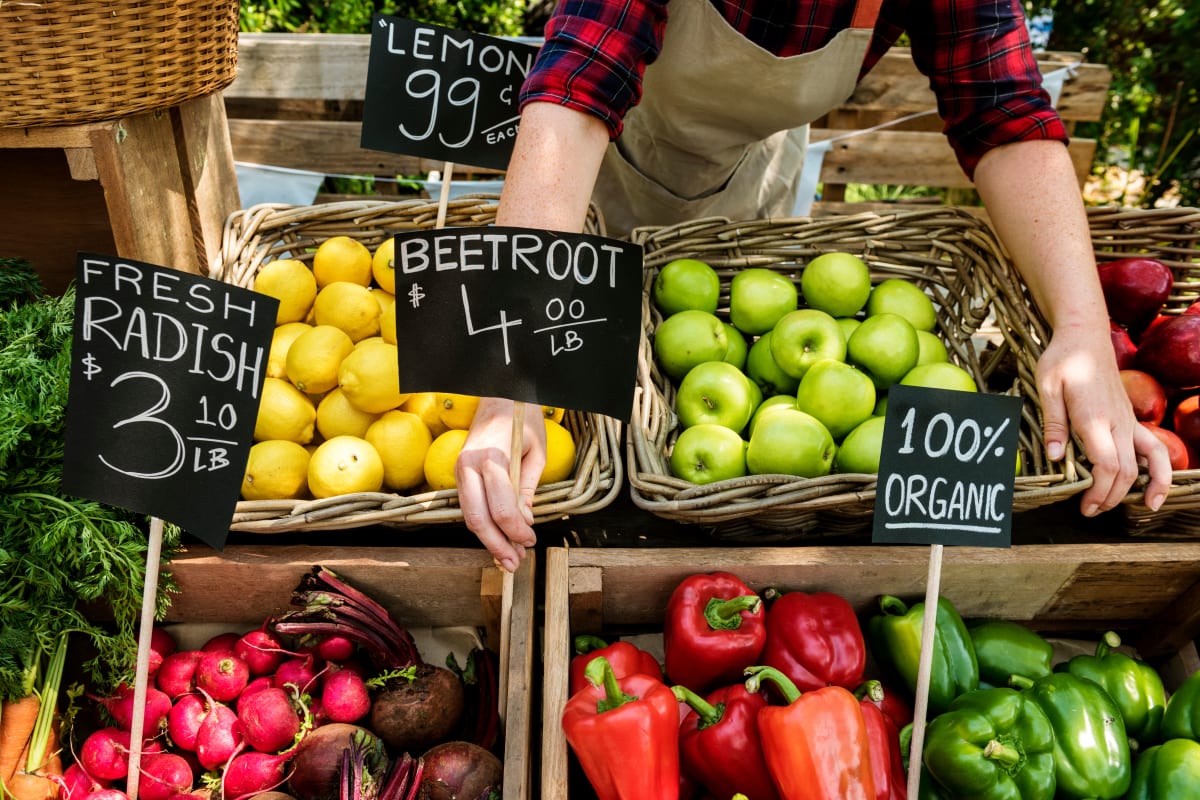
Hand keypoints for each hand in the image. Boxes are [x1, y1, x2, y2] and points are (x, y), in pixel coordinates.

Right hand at [455, 397, 544, 570]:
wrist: (498, 393)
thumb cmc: (522, 418)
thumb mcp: (536, 452)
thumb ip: (528, 488)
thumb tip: (525, 521)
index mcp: (493, 458)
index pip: (501, 508)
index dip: (516, 531)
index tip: (530, 540)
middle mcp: (469, 465)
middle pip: (478, 518)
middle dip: (497, 545)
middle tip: (515, 563)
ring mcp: (459, 468)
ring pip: (469, 515)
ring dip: (488, 540)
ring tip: (507, 557)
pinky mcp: (458, 472)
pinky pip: (468, 505)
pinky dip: (482, 525)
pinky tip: (497, 538)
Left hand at [1036, 327, 1171, 515]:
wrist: (1085, 337)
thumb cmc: (1062, 360)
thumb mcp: (1047, 388)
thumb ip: (1054, 424)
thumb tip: (1056, 457)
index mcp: (1095, 417)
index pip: (1107, 464)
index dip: (1099, 491)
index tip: (1085, 505)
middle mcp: (1118, 422)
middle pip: (1126, 470)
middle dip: (1111, 496)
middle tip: (1090, 511)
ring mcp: (1129, 420)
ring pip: (1149, 460)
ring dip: (1148, 486)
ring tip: (1144, 507)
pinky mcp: (1131, 419)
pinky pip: (1155, 447)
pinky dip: (1162, 468)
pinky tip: (1157, 485)